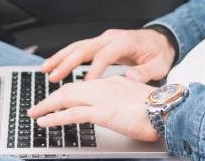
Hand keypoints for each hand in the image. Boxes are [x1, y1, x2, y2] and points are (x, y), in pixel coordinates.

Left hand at [27, 76, 159, 141]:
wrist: (170, 110)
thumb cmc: (158, 109)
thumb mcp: (136, 101)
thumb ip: (123, 101)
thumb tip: (117, 108)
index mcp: (112, 82)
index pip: (83, 86)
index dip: (67, 92)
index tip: (56, 99)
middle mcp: (104, 86)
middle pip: (70, 89)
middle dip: (50, 97)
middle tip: (37, 106)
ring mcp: (102, 98)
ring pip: (66, 98)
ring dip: (47, 106)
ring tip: (34, 113)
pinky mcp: (103, 111)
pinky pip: (72, 113)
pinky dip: (55, 117)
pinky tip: (45, 122)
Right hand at [41, 28, 175, 82]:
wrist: (160, 40)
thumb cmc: (159, 53)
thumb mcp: (159, 65)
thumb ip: (145, 72)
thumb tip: (130, 78)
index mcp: (124, 42)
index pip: (105, 55)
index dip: (95, 69)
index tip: (86, 84)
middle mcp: (111, 37)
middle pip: (85, 48)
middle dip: (67, 63)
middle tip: (53, 77)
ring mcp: (104, 39)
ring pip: (77, 46)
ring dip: (60, 58)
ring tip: (45, 70)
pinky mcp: (100, 43)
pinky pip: (80, 48)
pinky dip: (65, 56)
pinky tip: (54, 66)